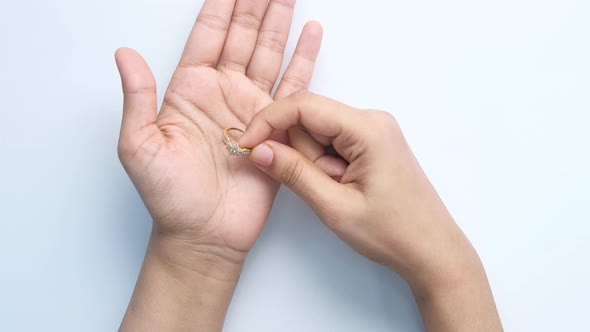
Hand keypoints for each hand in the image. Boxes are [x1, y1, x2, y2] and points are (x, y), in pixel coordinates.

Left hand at [115, 0, 322, 261]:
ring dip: (280, 23)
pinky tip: (311, 35)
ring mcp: (251, 108)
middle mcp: (222, 93)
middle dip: (256, 5)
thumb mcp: (139, 147)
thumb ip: (137, 99)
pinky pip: (293, 87)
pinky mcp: (276, 127)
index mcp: (189, 90)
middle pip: (242, 35)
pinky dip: (304, 59)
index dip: (223, 5)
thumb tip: (124, 55)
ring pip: (269, 53)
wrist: (204, 234)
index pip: (209, 34)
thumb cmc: (169, 197)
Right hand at [239, 91, 502, 330]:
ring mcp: (374, 131)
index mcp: (367, 128)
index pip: (303, 105)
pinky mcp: (372, 144)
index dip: (268, 122)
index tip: (246, 146)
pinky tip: (341, 186)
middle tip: (322, 187)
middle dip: (301, 152)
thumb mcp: (335, 206)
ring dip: (315, 162)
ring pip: (319, 132)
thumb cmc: (391, 232)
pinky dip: (326, 164)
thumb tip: (258, 149)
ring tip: (338, 192)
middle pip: (311, 118)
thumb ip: (294, 173)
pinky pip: (333, 142)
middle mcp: (372, 119)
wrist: (432, 250)